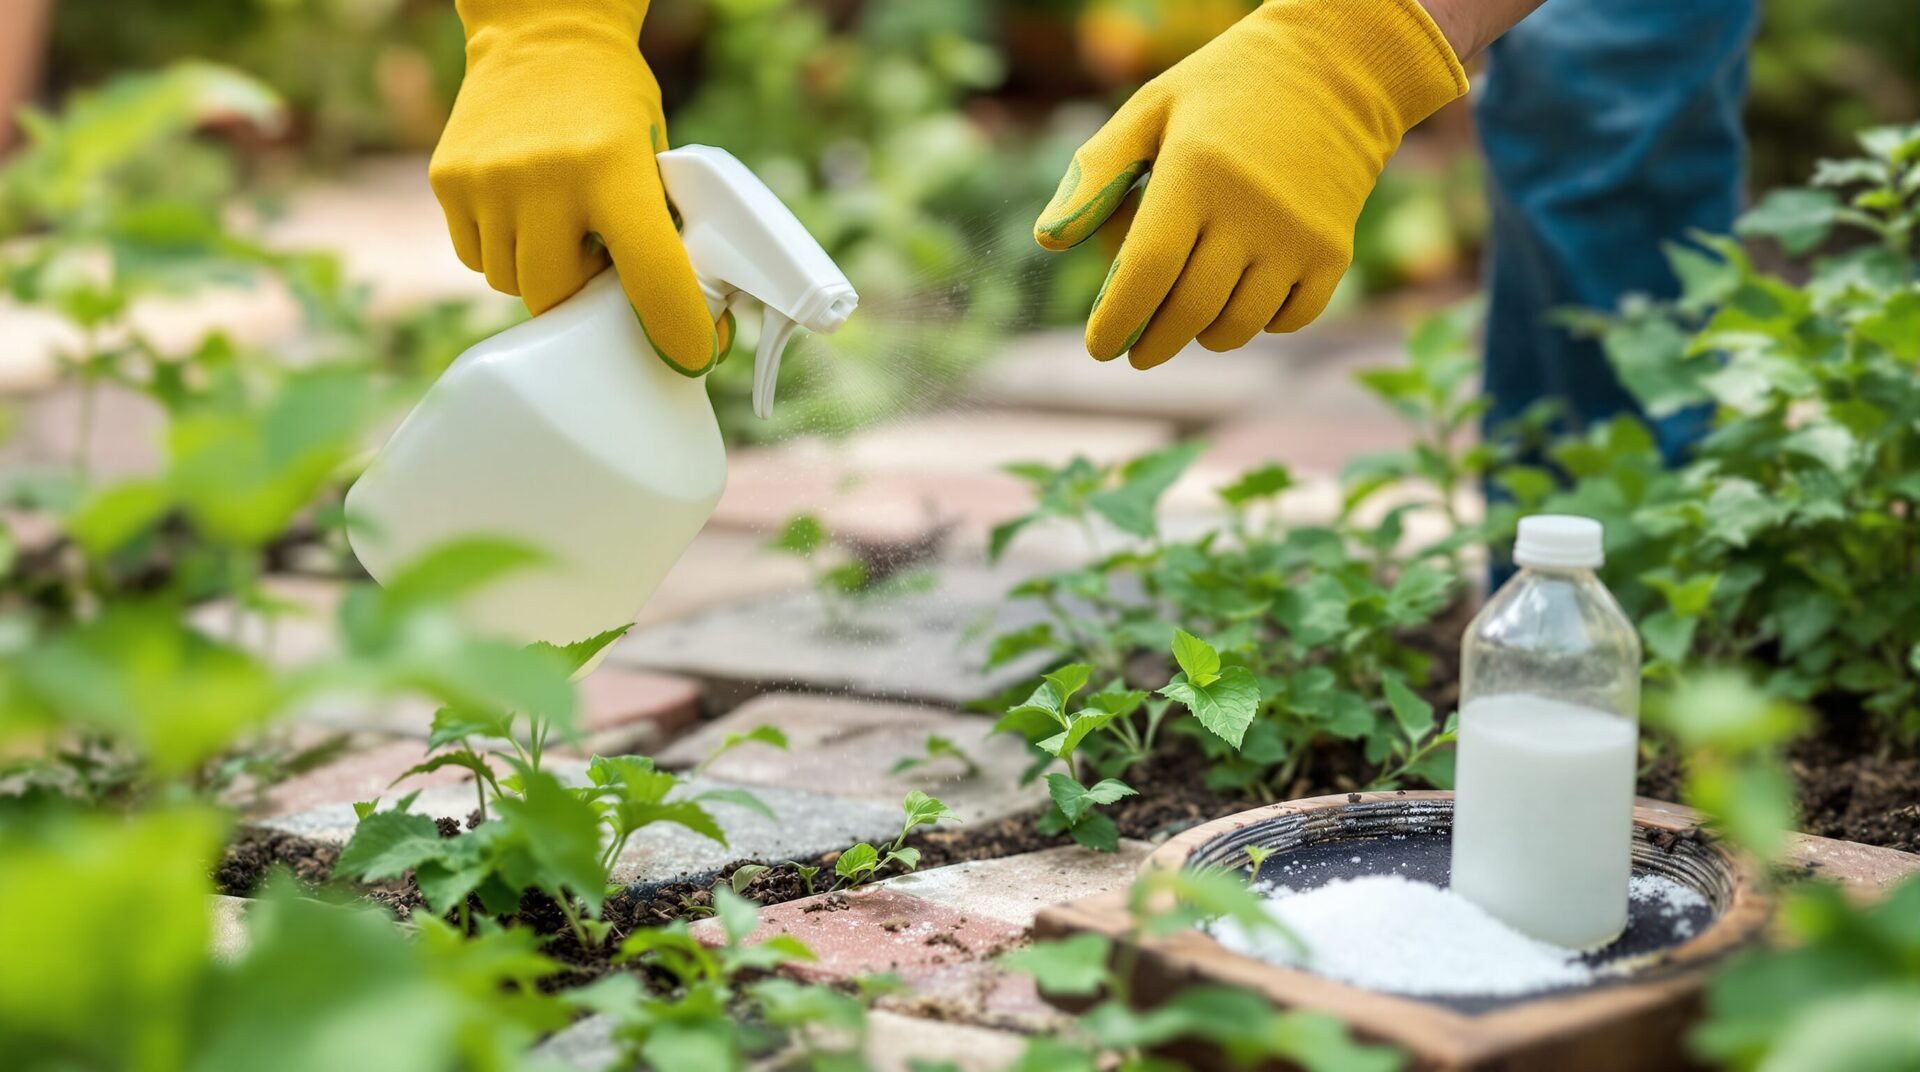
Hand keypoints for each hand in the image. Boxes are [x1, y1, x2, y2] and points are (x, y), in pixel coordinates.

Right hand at [430, 0, 725, 373]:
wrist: (541, 31)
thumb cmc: (614, 107)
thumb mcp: (655, 157)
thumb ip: (661, 232)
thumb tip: (689, 324)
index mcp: (612, 167)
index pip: (650, 272)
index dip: (674, 326)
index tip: (689, 356)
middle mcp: (543, 176)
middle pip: (555, 295)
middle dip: (579, 294)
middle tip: (599, 262)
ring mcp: (486, 180)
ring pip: (511, 283)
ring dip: (539, 272)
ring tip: (560, 224)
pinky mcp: (447, 180)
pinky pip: (476, 257)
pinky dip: (501, 250)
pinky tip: (522, 209)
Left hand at [1034, 0, 1466, 368]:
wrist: (1334, 67)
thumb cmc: (1224, 91)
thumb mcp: (1151, 109)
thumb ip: (1095, 173)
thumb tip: (1046, 242)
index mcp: (1195, 173)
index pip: (1146, 272)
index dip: (1116, 320)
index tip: (1099, 346)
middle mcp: (1250, 210)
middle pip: (1188, 312)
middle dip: (1151, 343)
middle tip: (1135, 350)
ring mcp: (1296, 236)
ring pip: (1237, 326)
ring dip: (1202, 335)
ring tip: (1185, 317)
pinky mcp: (1332, 252)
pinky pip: (1287, 320)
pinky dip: (1258, 323)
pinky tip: (1240, 298)